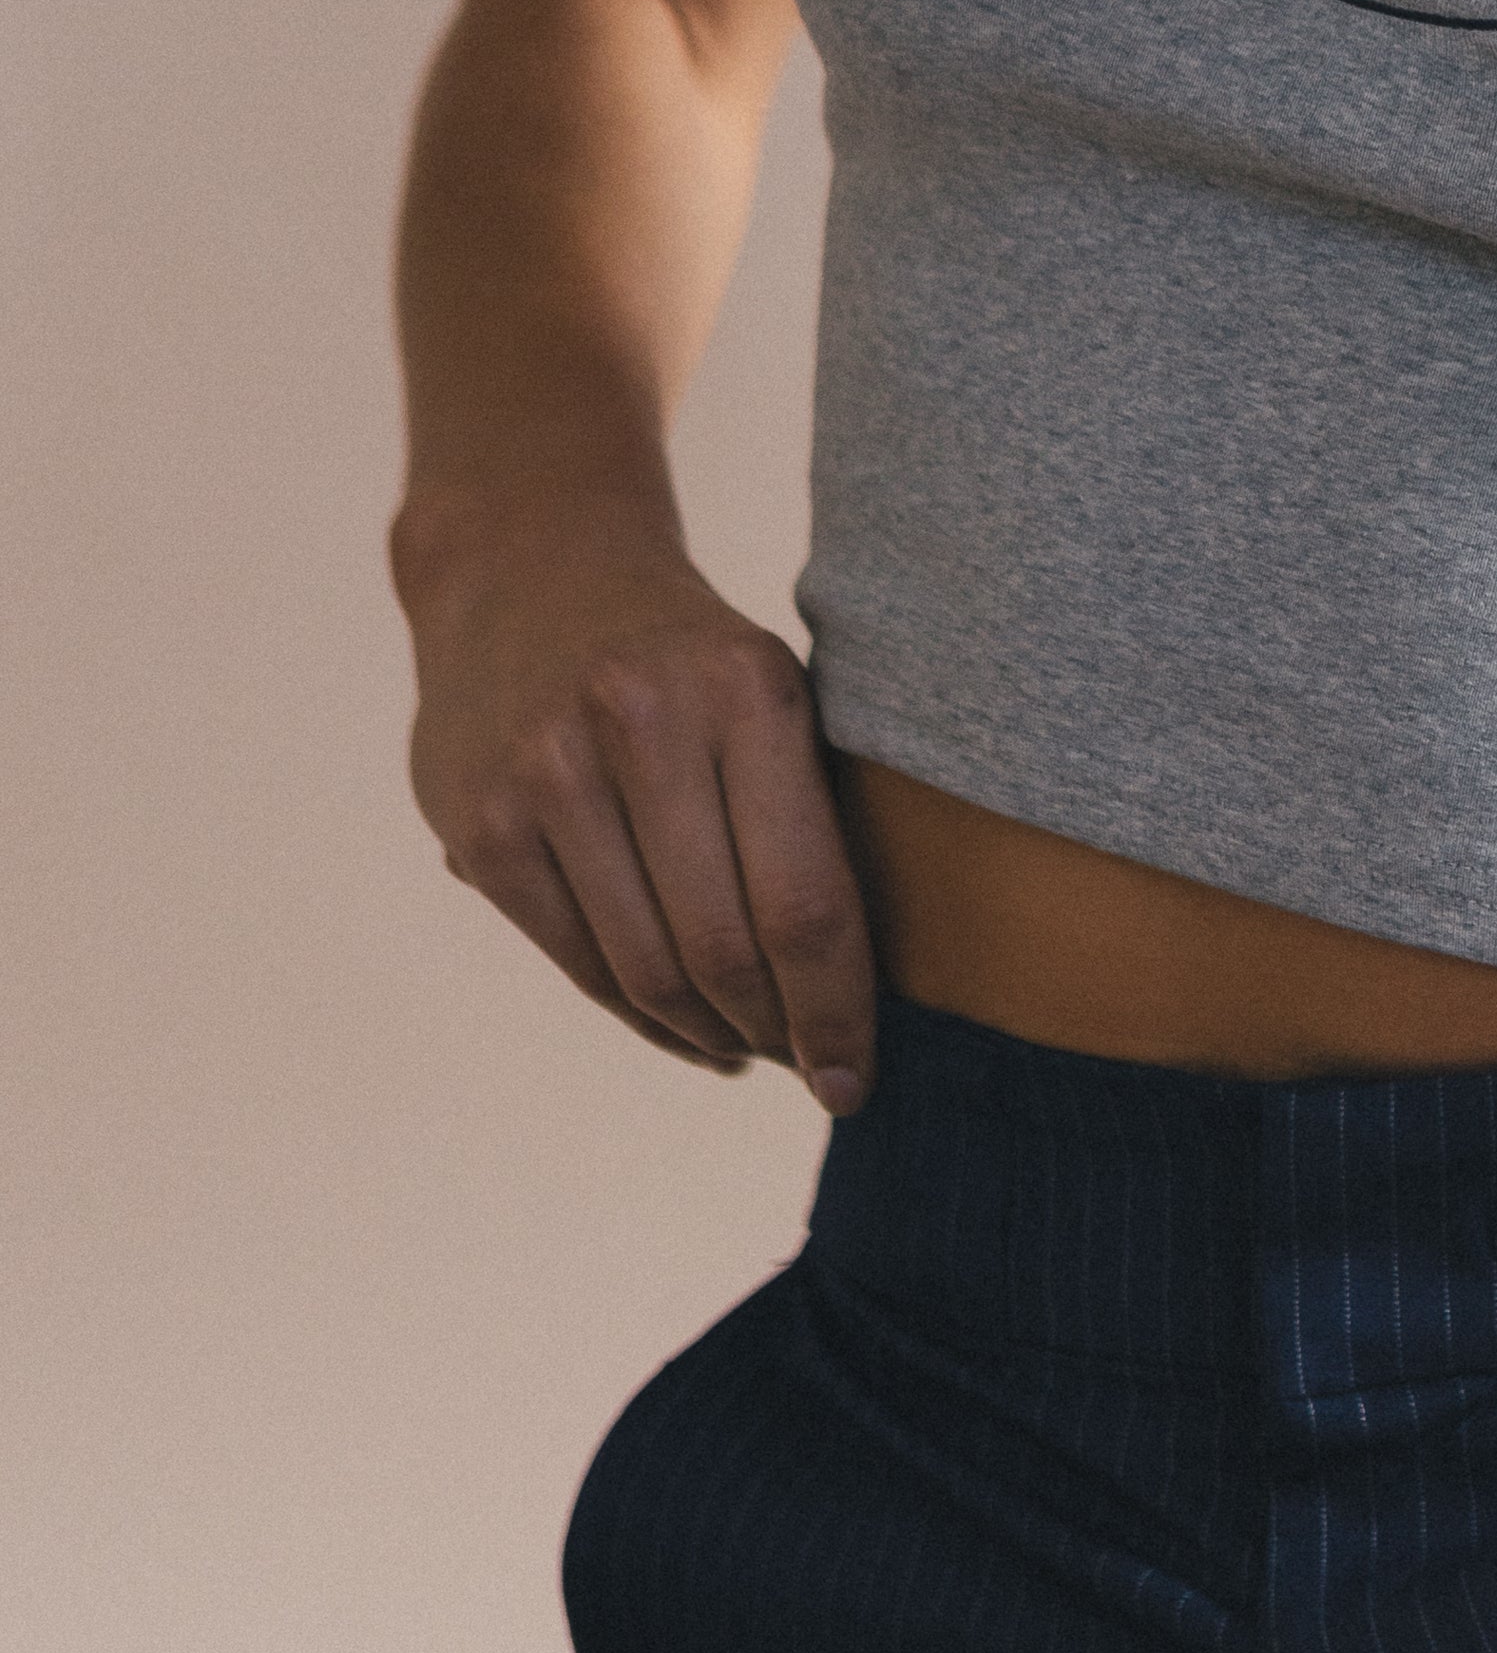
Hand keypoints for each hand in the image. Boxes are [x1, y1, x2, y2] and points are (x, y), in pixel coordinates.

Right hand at [398, 515, 876, 1108]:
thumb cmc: (690, 659)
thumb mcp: (770, 692)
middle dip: (776, 1032)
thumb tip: (860, 997)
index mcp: (747, 689)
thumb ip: (811, 819)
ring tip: (749, 1047)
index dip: (836, 1012)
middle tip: (808, 1064)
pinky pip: (577, 962)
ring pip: (648, 969)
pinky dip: (639, 1017)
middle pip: (725, 949)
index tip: (856, 1082)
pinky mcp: (481, 823)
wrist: (532, 570)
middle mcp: (643, 725)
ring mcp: (549, 774)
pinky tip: (682, 1028)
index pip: (805, 900)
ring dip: (710, 1034)